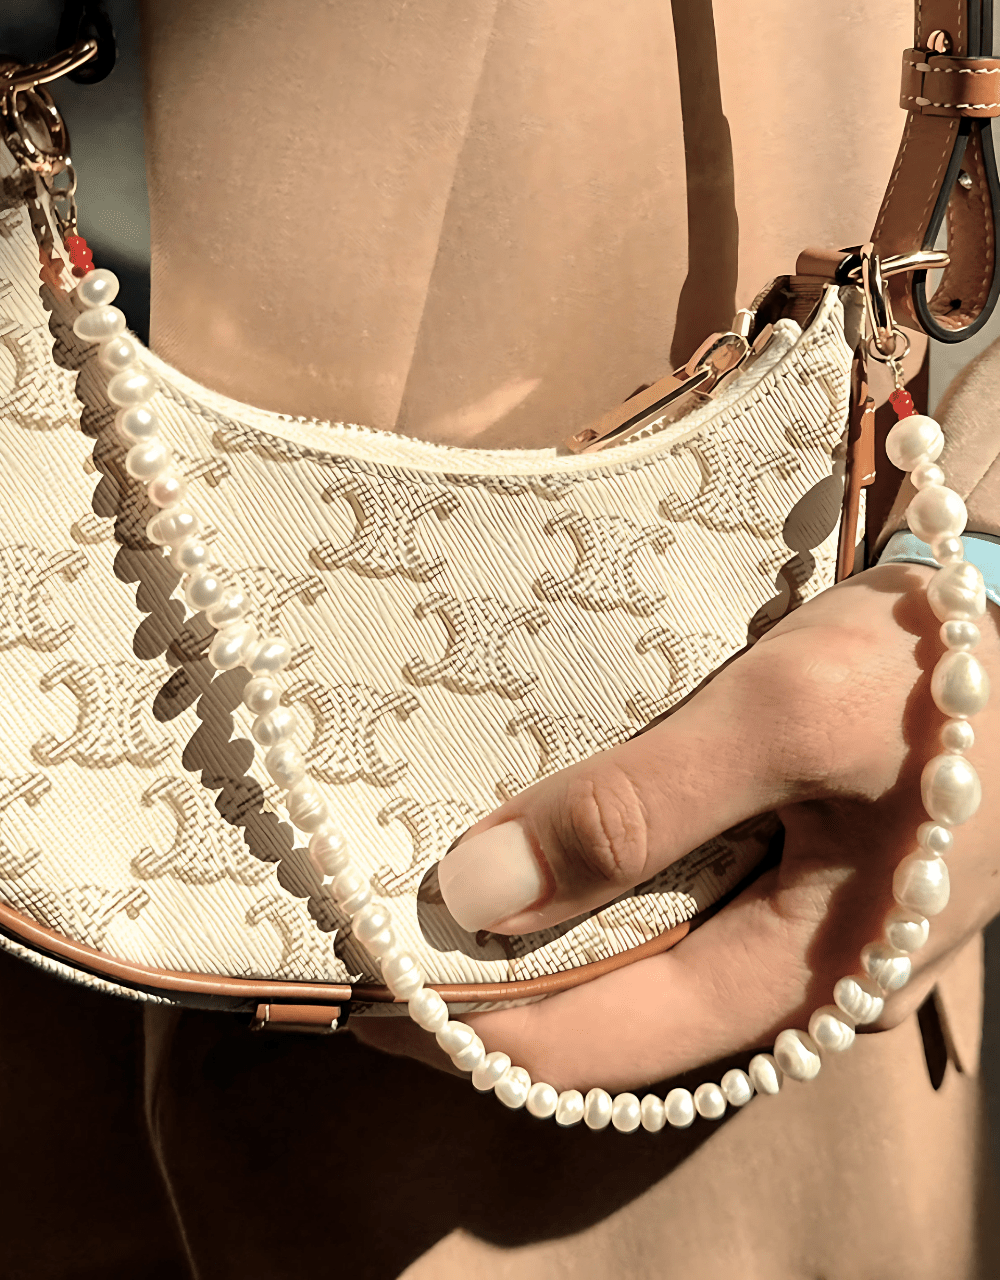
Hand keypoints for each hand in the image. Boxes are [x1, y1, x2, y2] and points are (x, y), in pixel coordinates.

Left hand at [354, 562, 999, 1092]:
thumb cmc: (932, 674)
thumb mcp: (781, 719)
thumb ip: (635, 810)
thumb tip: (478, 895)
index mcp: (801, 975)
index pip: (604, 1047)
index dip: (472, 1032)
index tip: (360, 993)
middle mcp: (794, 979)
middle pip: (615, 1020)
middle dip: (493, 994)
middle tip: (376, 943)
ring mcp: (798, 930)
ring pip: (641, 968)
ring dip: (538, 939)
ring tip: (432, 894)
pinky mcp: (796, 876)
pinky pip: (676, 911)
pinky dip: (595, 890)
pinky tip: (537, 844)